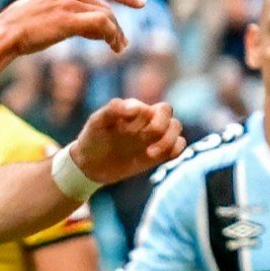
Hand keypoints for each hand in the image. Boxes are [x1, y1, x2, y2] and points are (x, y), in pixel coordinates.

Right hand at [0, 0, 142, 57]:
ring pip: (106, 17)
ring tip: (118, 49)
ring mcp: (69, 3)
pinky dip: (110, 36)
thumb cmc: (18, 27)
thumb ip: (63, 9)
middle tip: (123, 44)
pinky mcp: (69, 19)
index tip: (140, 3)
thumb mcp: (43, 10)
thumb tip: (79, 23)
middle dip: (118, 26)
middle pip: (106, 7)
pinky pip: (100, 25)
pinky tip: (112, 47)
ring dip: (116, 34)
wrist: (4, 33)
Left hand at [67, 97, 183, 185]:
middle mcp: (148, 119)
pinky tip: (155, 157)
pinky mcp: (158, 152)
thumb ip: (112, 110)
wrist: (91, 164)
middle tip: (142, 140)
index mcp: (137, 109)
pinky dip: (174, 150)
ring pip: (176, 128)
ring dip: (167, 140)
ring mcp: (154, 135)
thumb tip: (134, 107)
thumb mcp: (96, 123)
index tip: (127, 129)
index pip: (156, 107)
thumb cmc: (93, 138)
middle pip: (168, 114)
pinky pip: (178, 147)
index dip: (148, 117)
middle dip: (159, 127)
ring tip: (149, 154)